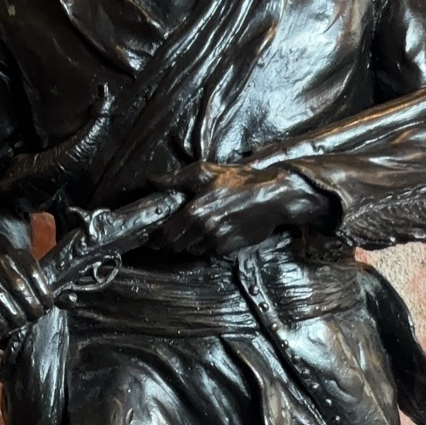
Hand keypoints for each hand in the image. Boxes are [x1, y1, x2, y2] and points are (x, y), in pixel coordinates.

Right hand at [0, 251, 53, 340]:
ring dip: (13, 313)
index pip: (33, 271)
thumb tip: (71, 300)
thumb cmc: (18, 289)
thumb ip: (55, 294)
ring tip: (20, 323)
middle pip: (18, 284)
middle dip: (30, 305)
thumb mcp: (36, 285)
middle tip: (35, 316)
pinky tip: (3, 326)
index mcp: (19, 256)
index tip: (47, 306)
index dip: (43, 291)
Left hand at [156, 166, 333, 259]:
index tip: (153, 238)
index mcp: (194, 211)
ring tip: (189, 237)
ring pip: (192, 251)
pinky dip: (204, 247)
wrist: (272, 196)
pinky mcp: (229, 248)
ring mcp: (217, 241)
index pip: (167, 233)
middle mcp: (204, 229)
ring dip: (188, 246)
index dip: (158, 237)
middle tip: (165, 241)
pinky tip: (208, 236)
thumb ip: (176, 178)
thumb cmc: (240, 181)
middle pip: (177, 246)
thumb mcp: (206, 172)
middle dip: (170, 244)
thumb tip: (152, 180)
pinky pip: (209, 252)